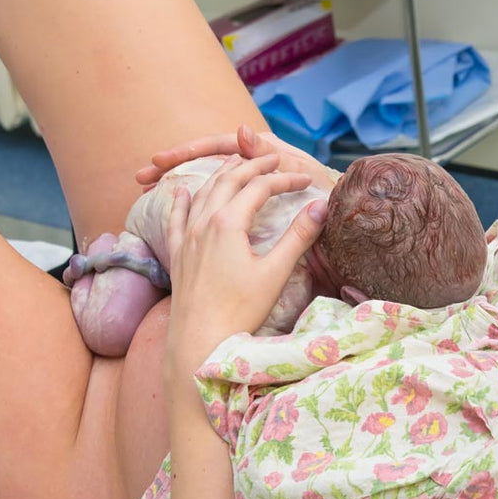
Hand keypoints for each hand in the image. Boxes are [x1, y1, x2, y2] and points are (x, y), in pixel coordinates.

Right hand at [136, 125, 336, 191]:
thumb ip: (271, 154)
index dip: (191, 151)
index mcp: (264, 152)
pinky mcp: (250, 201)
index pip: (220, 147)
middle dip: (176, 162)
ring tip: (148, 185)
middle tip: (144, 172)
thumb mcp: (300, 173)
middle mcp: (254, 163)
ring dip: (181, 178)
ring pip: (210, 177)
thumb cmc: (326, 195)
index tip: (162, 160)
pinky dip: (198, 200)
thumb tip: (238, 128)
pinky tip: (176, 204)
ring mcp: (251, 182)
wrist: (345, 212)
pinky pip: (218, 198)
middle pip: (208, 159)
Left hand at [164, 153, 326, 377]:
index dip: (285, 179)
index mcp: (229, 223)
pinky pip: (176, 217)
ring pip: (203, 193)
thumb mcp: (275, 272)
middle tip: (274, 159)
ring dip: (222, 174)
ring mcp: (188, 237)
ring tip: (236, 163)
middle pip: (229, 180)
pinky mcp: (178, 254)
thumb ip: (298, 236)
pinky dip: (182, 200)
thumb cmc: (241, 310)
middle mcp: (204, 222)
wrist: (200, 339)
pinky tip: (183, 191)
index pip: (260, 187)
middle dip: (253, 166)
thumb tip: (321, 206)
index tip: (305, 180)